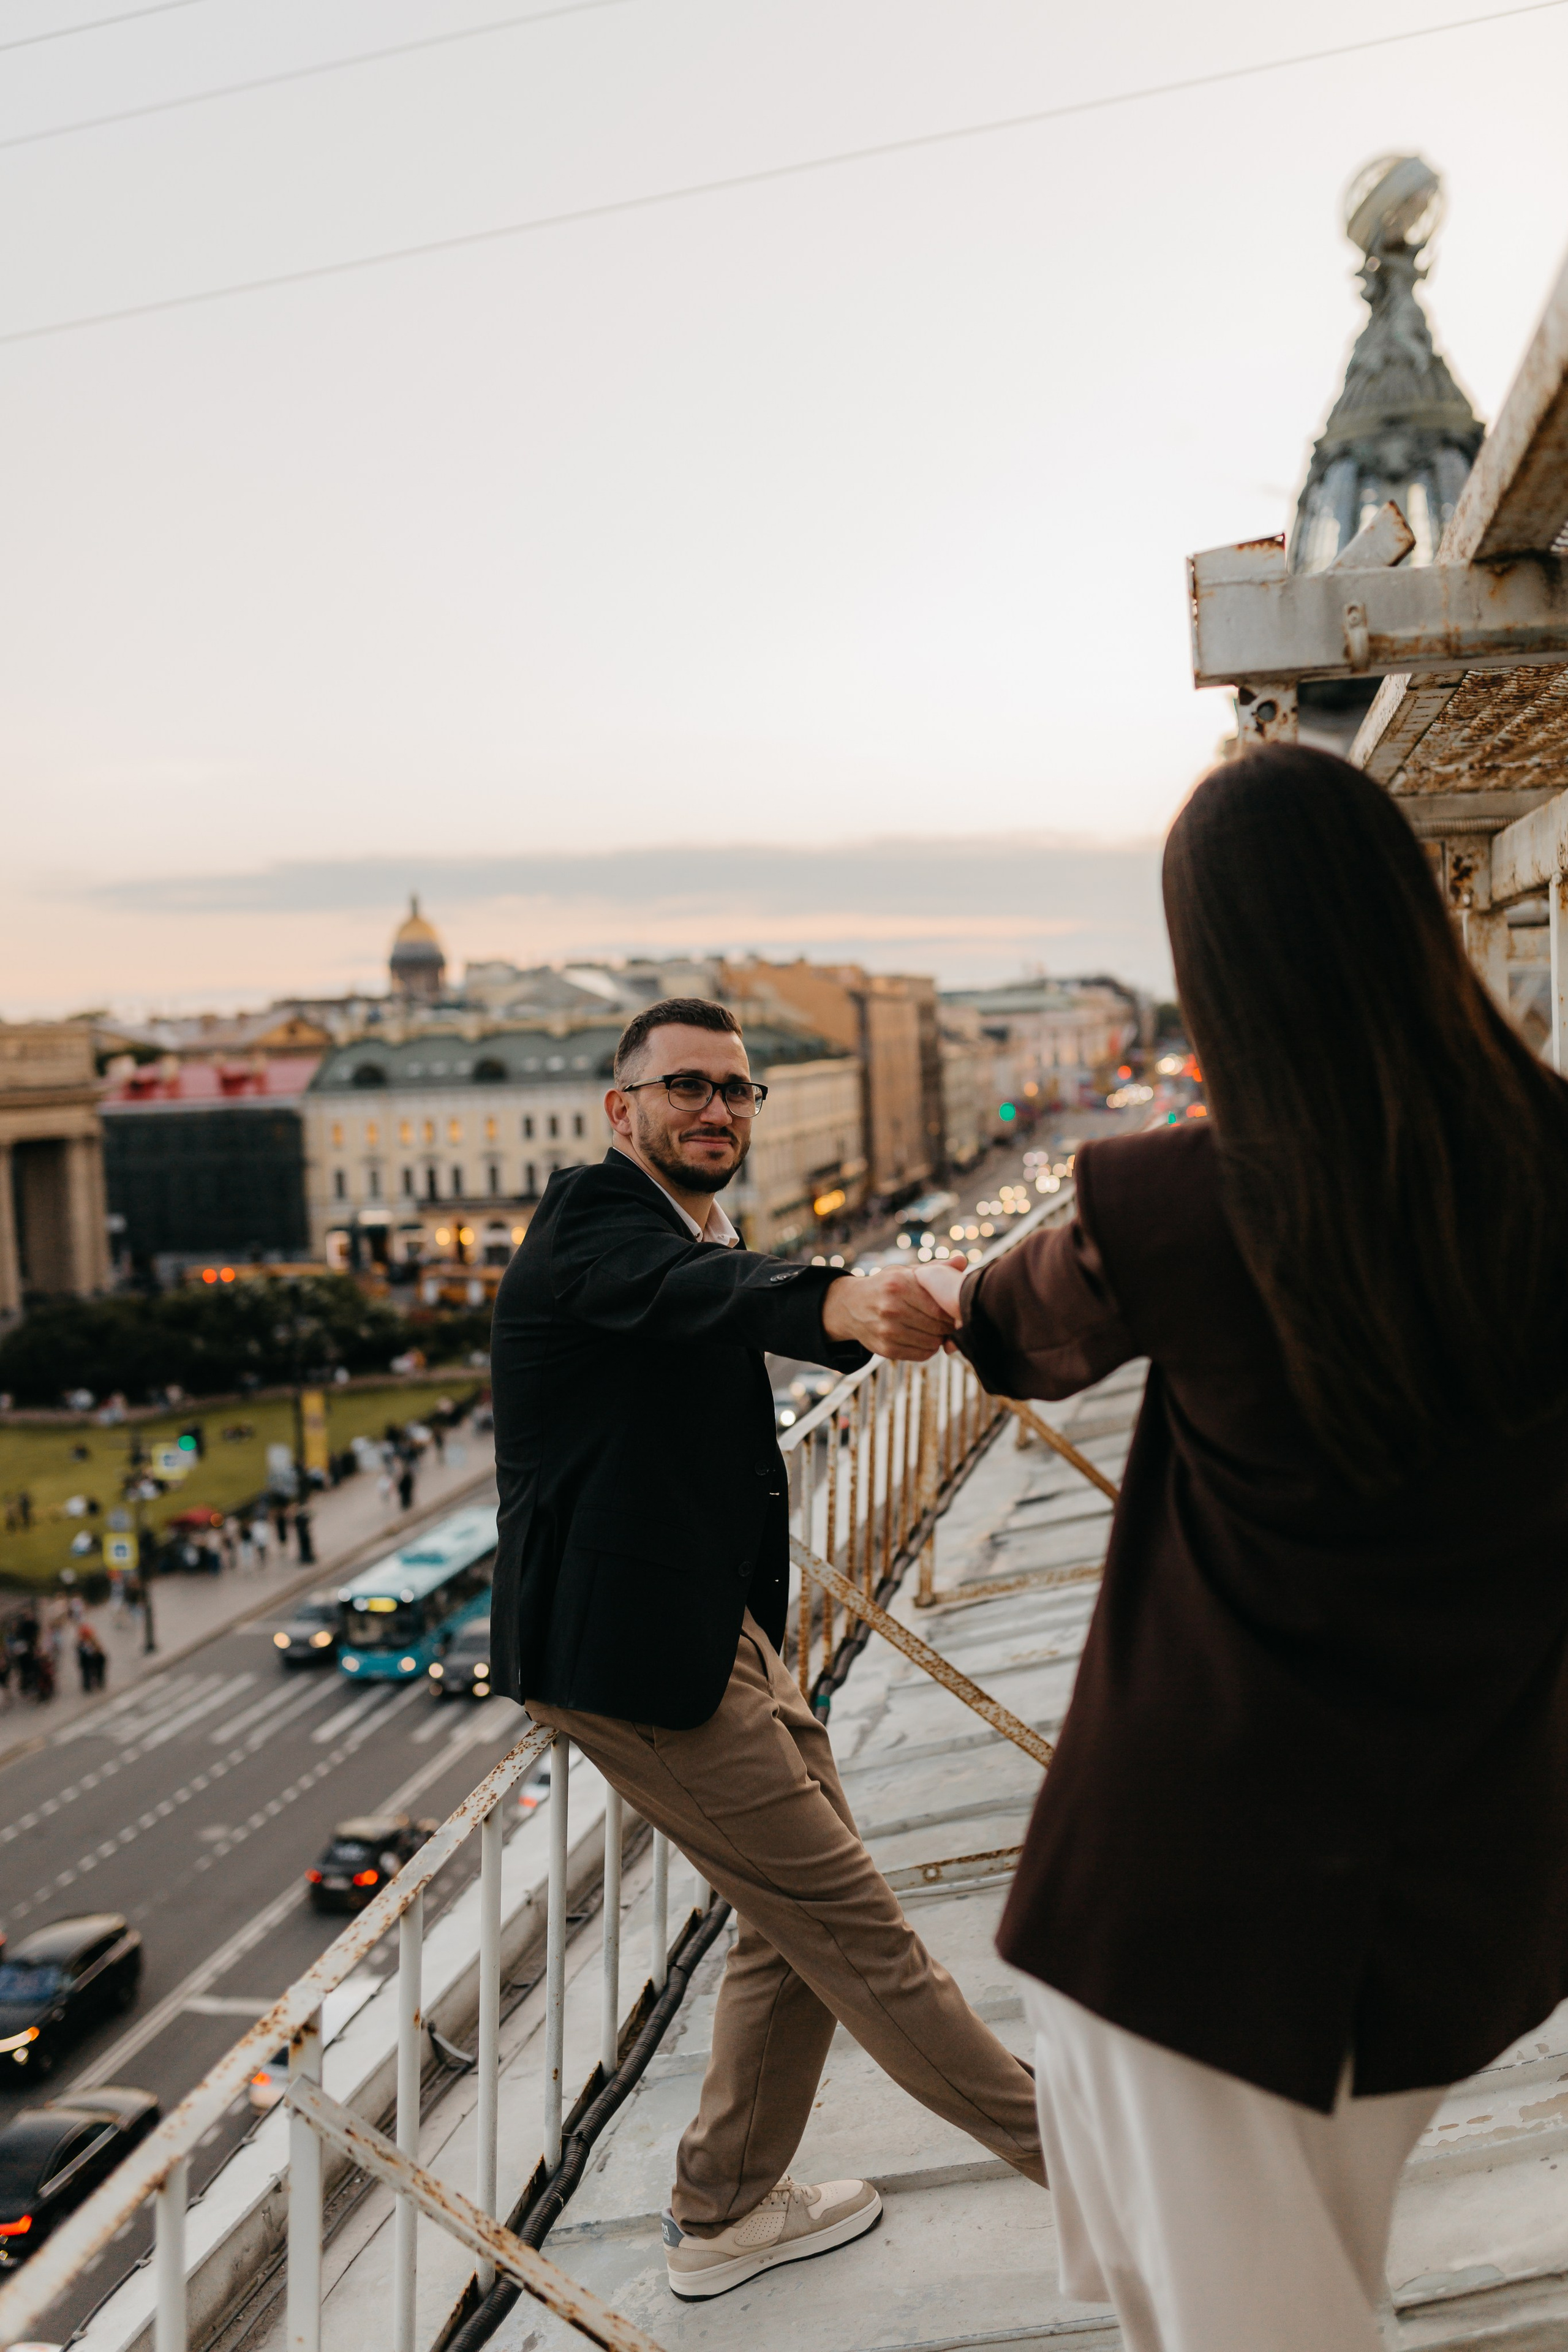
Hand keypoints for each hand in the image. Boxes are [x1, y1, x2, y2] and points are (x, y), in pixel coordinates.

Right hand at [821, 1267, 961, 1361]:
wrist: (850, 1306)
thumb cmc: (885, 1286)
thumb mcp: (905, 1272)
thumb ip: (934, 1268)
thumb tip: (962, 1261)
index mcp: (899, 1284)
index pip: (938, 1307)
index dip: (953, 1312)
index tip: (957, 1311)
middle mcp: (891, 1308)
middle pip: (937, 1326)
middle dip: (949, 1326)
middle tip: (953, 1323)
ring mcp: (887, 1330)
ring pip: (931, 1342)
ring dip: (940, 1338)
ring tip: (939, 1330)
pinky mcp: (885, 1349)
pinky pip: (921, 1354)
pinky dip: (929, 1349)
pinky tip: (926, 1338)